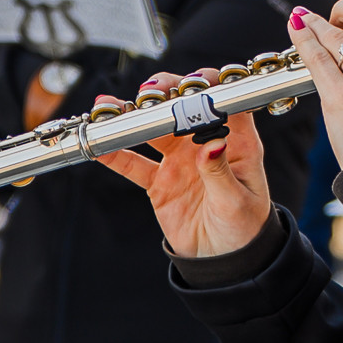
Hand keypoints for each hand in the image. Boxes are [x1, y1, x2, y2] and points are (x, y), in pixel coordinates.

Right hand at [94, 69, 273, 256]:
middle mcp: (204, 142)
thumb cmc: (244, 226)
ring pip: (152, 130)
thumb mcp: (237, 202)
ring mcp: (179, 159)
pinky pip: (133, 164)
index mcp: (236, 140)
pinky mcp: (159, 181)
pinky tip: (98, 144)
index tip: (192, 82)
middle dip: (165, 94)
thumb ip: (221, 174)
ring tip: (111, 108)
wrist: (225, 260)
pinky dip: (115, 155)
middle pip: (182, 107)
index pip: (224, 101)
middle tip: (149, 92)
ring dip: (132, 117)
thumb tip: (212, 145)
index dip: (209, 85)